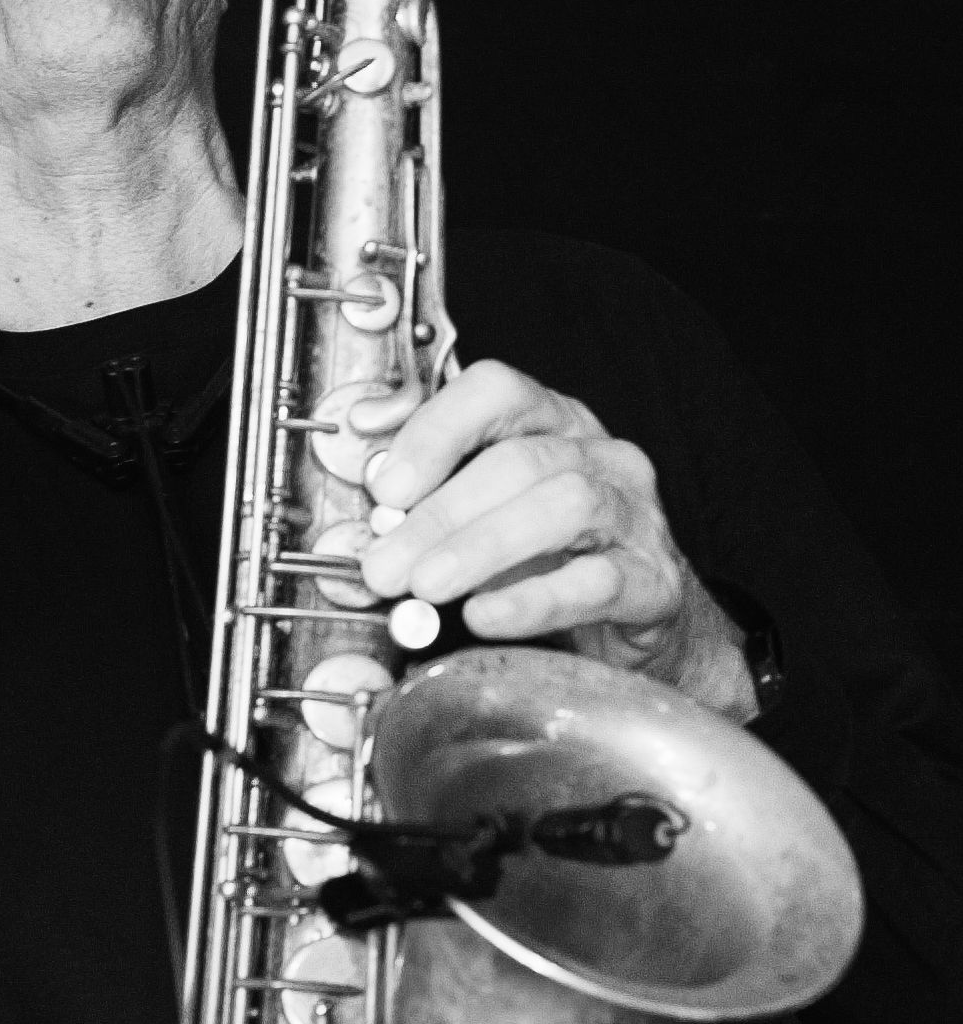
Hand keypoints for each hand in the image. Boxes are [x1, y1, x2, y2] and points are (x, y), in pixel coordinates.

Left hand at [355, 361, 756, 720]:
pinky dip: (532, 599)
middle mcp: (601, 457)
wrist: (632, 633)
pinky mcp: (654, 582)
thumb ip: (429, 504)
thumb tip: (368, 505)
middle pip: (520, 460)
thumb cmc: (549, 565)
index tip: (386, 488)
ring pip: (565, 506)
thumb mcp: (484, 521)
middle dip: (440, 514)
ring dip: (481, 547)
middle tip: (386, 564)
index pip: (495, 391)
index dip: (435, 431)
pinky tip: (484, 615)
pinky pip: (596, 582)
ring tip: (426, 586)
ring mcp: (636, 516)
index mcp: (553, 424)